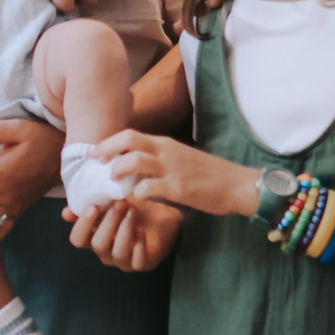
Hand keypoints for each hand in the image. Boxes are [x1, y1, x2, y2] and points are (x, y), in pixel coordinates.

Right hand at [64, 198, 183, 270]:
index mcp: (94, 236)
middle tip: (120, 203)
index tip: (92, 207)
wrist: (164, 212)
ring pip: (117, 253)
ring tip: (133, 212)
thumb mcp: (111, 201)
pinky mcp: (143, 263)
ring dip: (125, 229)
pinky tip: (142, 231)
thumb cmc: (134, 206)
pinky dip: (139, 245)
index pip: (78, 240)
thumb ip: (90, 205)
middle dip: (108, 222)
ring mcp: (124, 260)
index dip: (82, 226)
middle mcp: (106, 251)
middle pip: (98, 244)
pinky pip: (137, 261)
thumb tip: (66, 213)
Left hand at [98, 129, 259, 218]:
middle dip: (107, 150)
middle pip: (128, 140)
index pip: (130, 134)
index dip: (109, 142)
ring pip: (134, 161)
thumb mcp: (180, 158)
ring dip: (119, 170)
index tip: (97, 154)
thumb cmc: (209, 174)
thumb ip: (159, 159)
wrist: (237, 185)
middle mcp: (166, 151)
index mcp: (165, 144)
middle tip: (98, 164)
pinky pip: (148, 188)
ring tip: (114, 182)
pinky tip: (137, 199)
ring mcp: (172, 169)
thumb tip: (133, 166)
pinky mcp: (179, 188)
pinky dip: (137, 193)